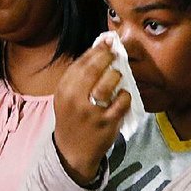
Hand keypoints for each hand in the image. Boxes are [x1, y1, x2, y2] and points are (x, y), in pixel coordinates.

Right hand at [53, 37, 130, 184]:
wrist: (72, 150)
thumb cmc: (73, 118)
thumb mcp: (67, 96)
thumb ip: (79, 76)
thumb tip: (99, 49)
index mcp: (64, 90)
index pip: (81, 63)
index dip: (96, 49)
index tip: (108, 41)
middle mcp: (75, 99)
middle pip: (94, 69)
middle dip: (107, 56)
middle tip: (116, 51)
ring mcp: (91, 112)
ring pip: (108, 83)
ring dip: (117, 75)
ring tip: (118, 75)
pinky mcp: (107, 122)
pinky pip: (121, 102)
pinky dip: (125, 95)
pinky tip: (123, 95)